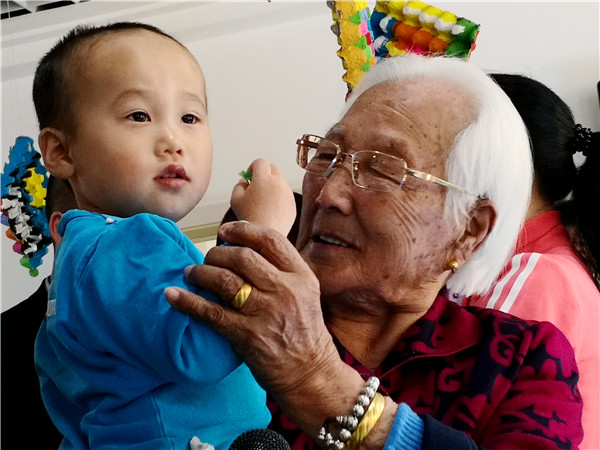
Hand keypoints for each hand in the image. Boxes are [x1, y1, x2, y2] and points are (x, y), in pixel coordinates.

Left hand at [165, 221, 360, 433]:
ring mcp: (266, 313)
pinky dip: (188, 302)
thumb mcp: (305, 294)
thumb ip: (282, 272)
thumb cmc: (304, 332)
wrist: (311, 373)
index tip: (224, 231)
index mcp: (301, 276)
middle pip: (242, 257)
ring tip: (191, 273)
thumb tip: (244, 251)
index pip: (270, 240)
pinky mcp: (248, 335)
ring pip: (224, 280)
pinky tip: (173, 295)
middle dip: (217, 253)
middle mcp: (285, 290)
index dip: (243, 230)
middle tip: (207, 258)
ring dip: (201, 273)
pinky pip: (210, 312)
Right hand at [230, 159, 295, 236]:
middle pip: (273, 168)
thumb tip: (244, 182)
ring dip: (272, 186)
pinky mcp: (292, 204)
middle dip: (265, 173)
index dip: (253, 168)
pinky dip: (279, 199)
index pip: (260, 162)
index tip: (249, 177)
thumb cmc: (248, 217)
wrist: (263, 234)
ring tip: (263, 202)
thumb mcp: (235, 198)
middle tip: (257, 185)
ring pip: (280, 183)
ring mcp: (287, 193)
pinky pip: (285, 196)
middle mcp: (278, 183)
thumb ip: (239, 185)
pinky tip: (270, 210)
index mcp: (263, 178)